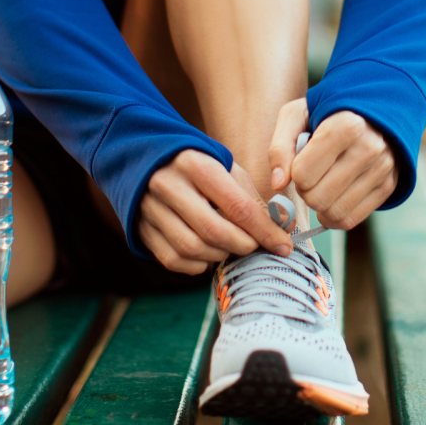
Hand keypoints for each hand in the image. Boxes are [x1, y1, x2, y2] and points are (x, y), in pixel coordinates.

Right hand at [139, 149, 291, 273]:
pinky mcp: (141, 229)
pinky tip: (208, 254)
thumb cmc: (198, 166)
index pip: (237, 206)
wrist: (147, 159)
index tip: (284, 246)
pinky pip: (173, 260)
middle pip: (214, 231)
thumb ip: (253, 198)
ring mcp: (150, 209)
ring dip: (220, 255)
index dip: (264, 231)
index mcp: (197, 166)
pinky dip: (197, 265)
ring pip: (192, 249)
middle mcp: (169, 186)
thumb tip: (284, 227)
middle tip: (255, 247)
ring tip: (231, 246)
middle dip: (243, 245)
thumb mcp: (226, 169)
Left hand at [268, 100, 399, 230]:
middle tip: (310, 176)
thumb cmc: (326, 114)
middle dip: (306, 191)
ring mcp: (383, 169)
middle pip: (318, 198)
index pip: (303, 174)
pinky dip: (334, 216)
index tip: (301, 161)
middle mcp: (370, 148)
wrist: (371, 113)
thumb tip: (277, 184)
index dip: (294, 173)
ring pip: (334, 212)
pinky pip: (351, 219)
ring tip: (322, 185)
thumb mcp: (297, 116)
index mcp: (346, 126)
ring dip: (319, 205)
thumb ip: (280, 147)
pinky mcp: (389, 186)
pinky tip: (331, 199)